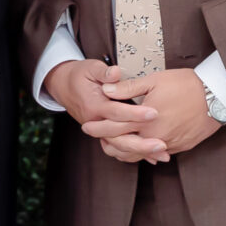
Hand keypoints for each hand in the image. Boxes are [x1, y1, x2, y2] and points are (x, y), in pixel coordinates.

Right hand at [44, 58, 166, 163]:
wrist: (63, 86)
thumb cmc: (80, 75)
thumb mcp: (90, 68)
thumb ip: (104, 72)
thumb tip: (115, 73)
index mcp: (94, 105)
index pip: (116, 112)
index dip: (135, 114)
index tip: (154, 113)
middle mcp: (95, 122)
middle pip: (119, 137)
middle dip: (141, 142)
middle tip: (162, 143)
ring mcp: (99, 130)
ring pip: (120, 147)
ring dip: (141, 152)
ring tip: (162, 154)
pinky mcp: (103, 134)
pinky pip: (119, 148)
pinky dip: (135, 154)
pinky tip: (153, 157)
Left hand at [98, 68, 221, 156]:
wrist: (217, 97)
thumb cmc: (186, 85)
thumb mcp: (154, 81)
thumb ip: (128, 88)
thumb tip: (106, 89)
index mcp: (145, 122)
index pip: (114, 128)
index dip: (98, 127)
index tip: (86, 126)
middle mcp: (154, 138)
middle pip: (123, 146)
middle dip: (106, 142)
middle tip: (95, 137)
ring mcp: (168, 145)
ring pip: (139, 155)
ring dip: (123, 151)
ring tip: (112, 145)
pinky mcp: (179, 147)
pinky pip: (156, 155)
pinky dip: (143, 153)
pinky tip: (137, 147)